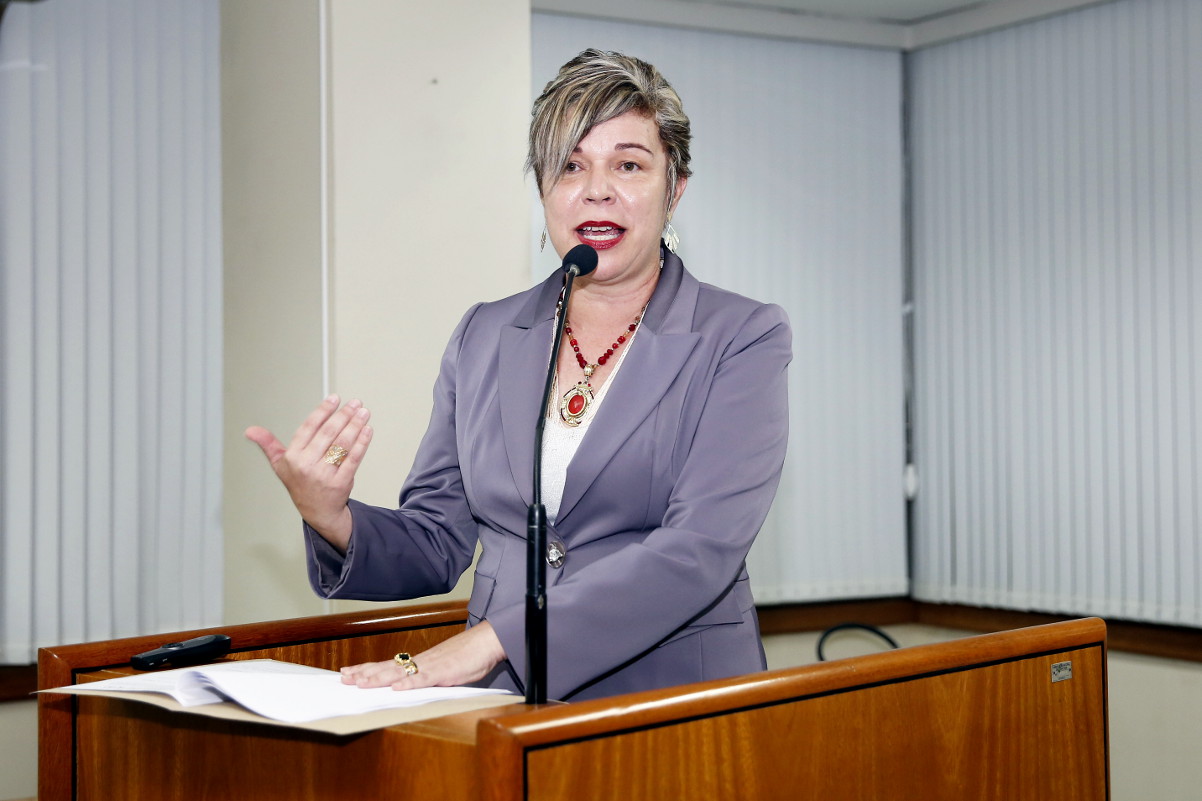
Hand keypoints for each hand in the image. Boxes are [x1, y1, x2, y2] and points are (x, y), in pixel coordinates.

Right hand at [244, 394, 372, 551]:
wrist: (317, 512)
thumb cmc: (299, 483)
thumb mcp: (280, 465)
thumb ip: (268, 444)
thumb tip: (249, 430)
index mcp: (292, 457)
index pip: (309, 428)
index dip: (323, 411)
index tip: (335, 398)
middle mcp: (307, 465)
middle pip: (328, 434)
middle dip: (344, 415)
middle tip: (355, 403)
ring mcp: (325, 475)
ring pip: (342, 444)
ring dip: (355, 425)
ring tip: (363, 412)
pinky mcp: (341, 483)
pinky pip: (353, 459)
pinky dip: (362, 443)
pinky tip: (367, 430)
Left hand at [340, 622, 506, 690]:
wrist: (487, 642)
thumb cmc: (469, 655)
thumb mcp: (444, 670)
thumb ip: (428, 677)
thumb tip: (412, 686)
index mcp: (420, 662)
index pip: (388, 666)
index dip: (368, 670)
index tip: (350, 673)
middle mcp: (421, 662)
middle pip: (387, 668)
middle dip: (364, 674)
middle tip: (343, 678)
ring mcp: (431, 666)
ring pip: (400, 673)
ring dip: (379, 678)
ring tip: (360, 683)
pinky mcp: (444, 673)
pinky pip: (424, 679)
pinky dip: (409, 683)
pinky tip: (396, 688)